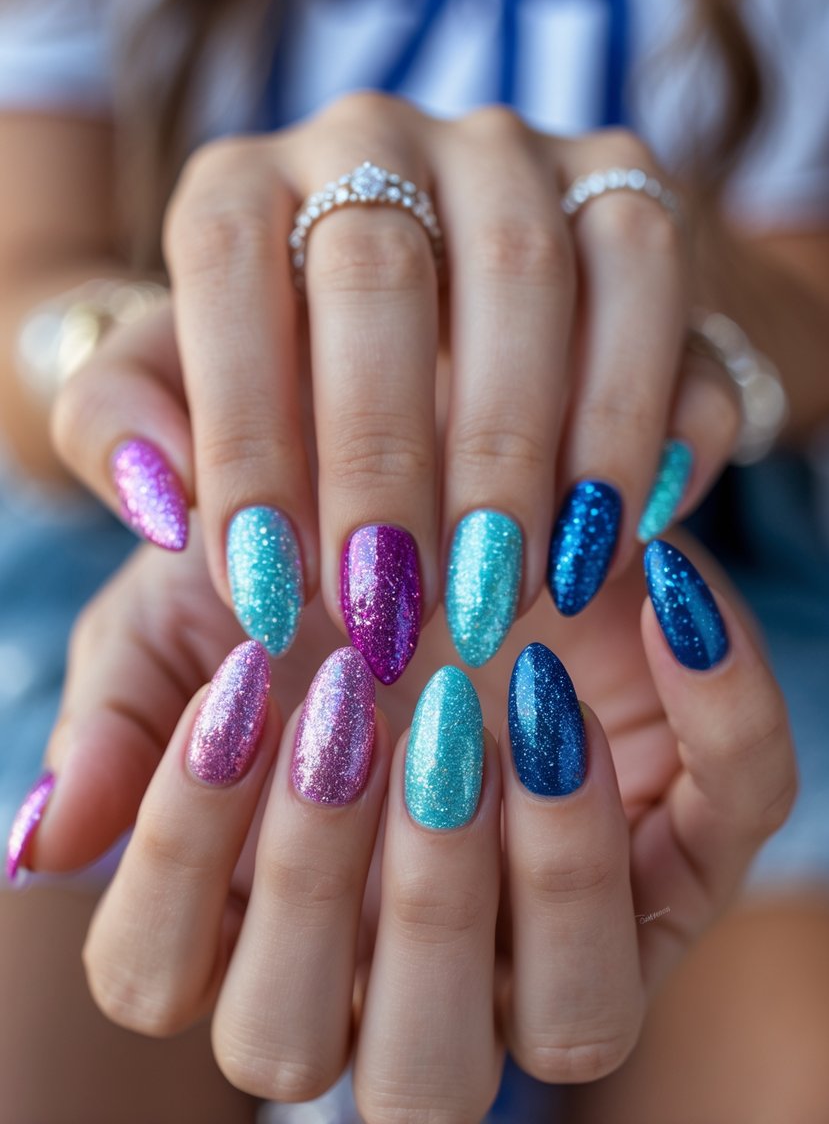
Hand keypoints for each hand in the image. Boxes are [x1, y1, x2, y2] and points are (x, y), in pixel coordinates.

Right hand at [19, 528, 793, 1120]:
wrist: (415, 491)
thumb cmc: (278, 573)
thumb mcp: (175, 619)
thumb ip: (110, 723)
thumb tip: (44, 847)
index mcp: (256, 924)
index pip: (170, 983)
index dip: (187, 855)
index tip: (238, 688)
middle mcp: (402, 968)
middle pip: (382, 1067)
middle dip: (367, 888)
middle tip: (365, 702)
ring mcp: (550, 932)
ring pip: (566, 1027)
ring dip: (540, 876)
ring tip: (511, 704)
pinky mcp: (674, 855)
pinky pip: (719, 846)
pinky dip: (716, 726)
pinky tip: (657, 602)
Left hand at [51, 94, 740, 677]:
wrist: (397, 334)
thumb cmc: (273, 388)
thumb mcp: (170, 400)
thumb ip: (122, 428)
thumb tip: (159, 494)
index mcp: (247, 177)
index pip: (227, 266)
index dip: (248, 431)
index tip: (268, 587)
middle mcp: (381, 137)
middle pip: (385, 269)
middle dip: (390, 460)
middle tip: (397, 610)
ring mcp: (517, 153)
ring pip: (540, 272)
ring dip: (529, 451)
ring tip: (510, 593)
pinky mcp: (627, 196)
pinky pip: (656, 289)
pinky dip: (649, 416)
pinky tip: (616, 532)